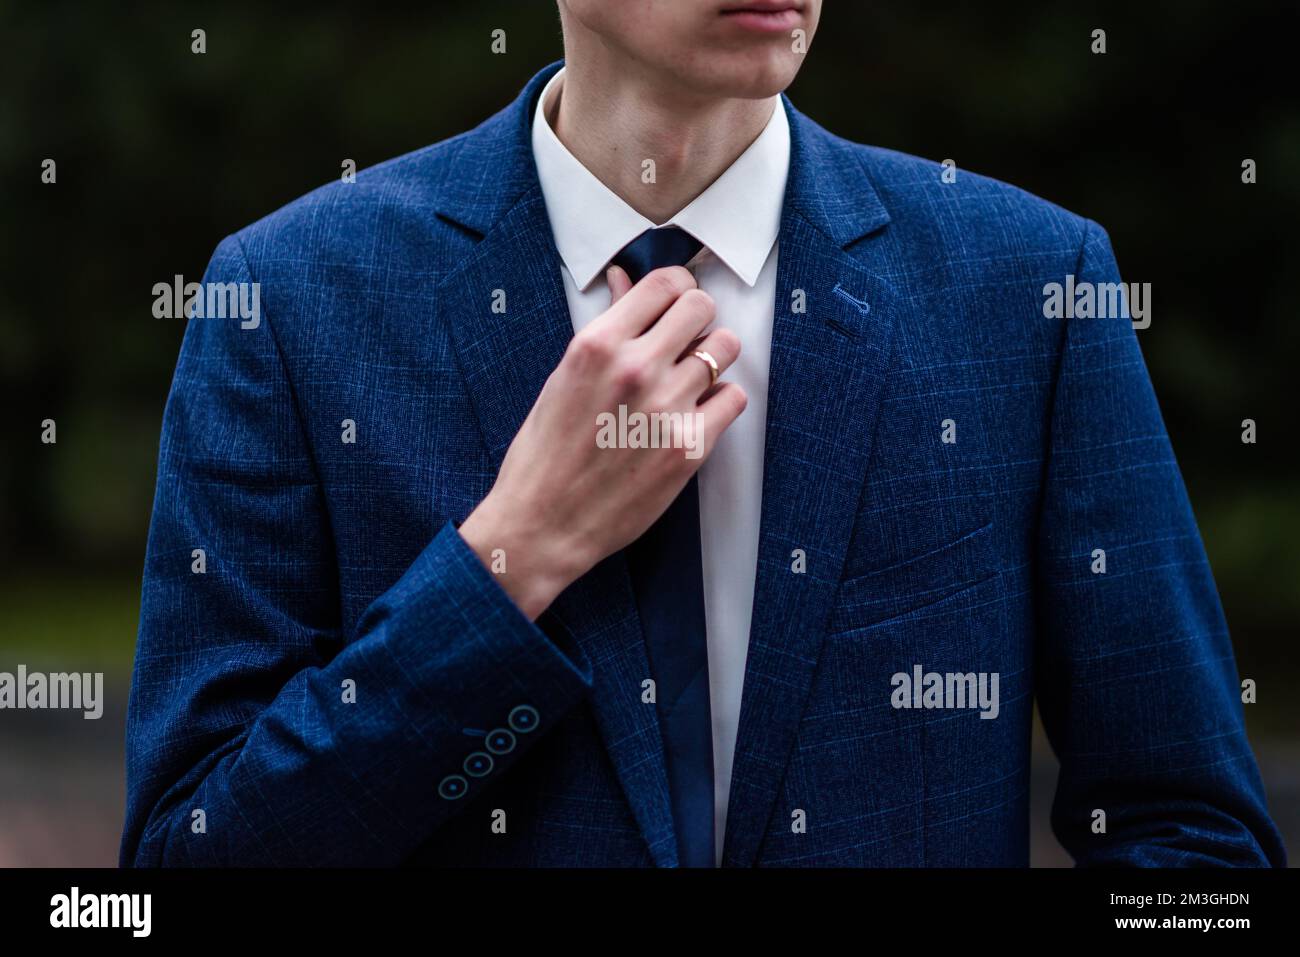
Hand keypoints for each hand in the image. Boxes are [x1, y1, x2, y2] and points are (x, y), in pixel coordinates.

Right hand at [458, 264, 746, 618]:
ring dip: (711, 360)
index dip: (676, 291)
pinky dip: (719, 403)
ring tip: (688, 382)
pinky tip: (694, 415)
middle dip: (696, 320)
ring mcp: (667, 407)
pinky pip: (733, 399)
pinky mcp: (690, 447)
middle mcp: (635, 368)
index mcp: (597, 344)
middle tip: (684, 343)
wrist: (544, 524)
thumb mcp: (565, 377)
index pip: (665, 284)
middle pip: (702, 307)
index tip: (673, 306)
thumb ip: (606, 326)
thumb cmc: (545, 454)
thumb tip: (624, 279)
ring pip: (725, 350)